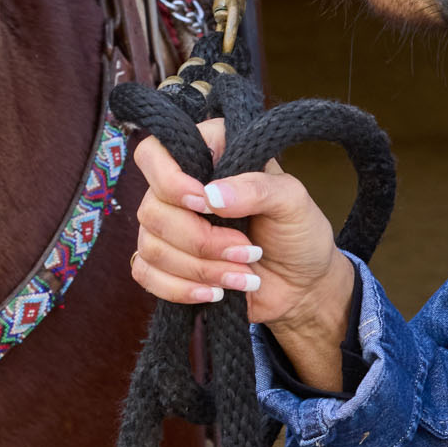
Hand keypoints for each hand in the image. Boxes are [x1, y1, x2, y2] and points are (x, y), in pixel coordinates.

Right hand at [130, 118, 354, 393]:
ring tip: (243, 275)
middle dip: (202, 240)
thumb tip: (212, 195)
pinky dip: (181, 289)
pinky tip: (216, 293)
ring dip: (200, 269)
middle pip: (152, 209)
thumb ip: (258, 188)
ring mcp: (169, 227)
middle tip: (247, 251)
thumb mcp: (293, 202)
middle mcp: (180, 188)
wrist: (301, 287)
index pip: (156, 152)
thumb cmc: (299, 233)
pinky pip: (146, 275)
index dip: (171, 180)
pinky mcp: (165, 264)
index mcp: (209, 156)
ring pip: (150, 246)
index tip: (205, 203)